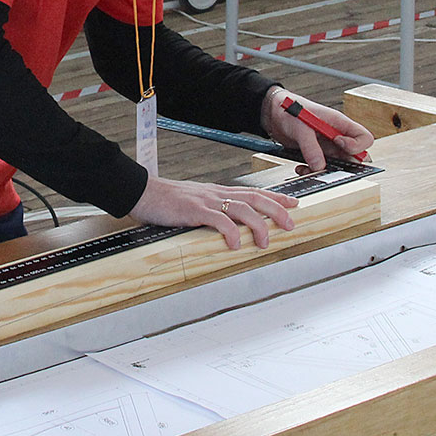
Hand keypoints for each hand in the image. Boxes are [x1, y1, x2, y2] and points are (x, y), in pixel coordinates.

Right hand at [130, 177, 296, 251]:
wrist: (143, 192)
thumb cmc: (165, 200)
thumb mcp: (193, 203)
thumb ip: (210, 212)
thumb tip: (225, 226)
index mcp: (217, 192)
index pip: (253, 192)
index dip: (275, 198)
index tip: (293, 203)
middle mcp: (216, 194)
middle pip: (255, 198)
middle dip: (277, 210)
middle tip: (291, 223)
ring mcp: (206, 201)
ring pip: (242, 208)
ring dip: (258, 225)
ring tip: (265, 241)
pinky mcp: (194, 210)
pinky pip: (219, 220)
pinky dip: (231, 232)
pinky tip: (236, 243)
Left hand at [262, 87, 373, 169]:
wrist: (273, 114)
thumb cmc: (289, 110)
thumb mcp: (300, 128)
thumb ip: (310, 147)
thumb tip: (319, 166)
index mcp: (339, 123)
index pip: (364, 138)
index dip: (357, 146)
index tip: (339, 144)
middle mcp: (336, 136)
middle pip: (353, 156)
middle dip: (343, 166)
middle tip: (328, 167)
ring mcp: (327, 146)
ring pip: (337, 165)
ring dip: (325, 171)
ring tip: (308, 169)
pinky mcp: (316, 154)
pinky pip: (321, 167)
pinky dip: (312, 171)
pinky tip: (301, 167)